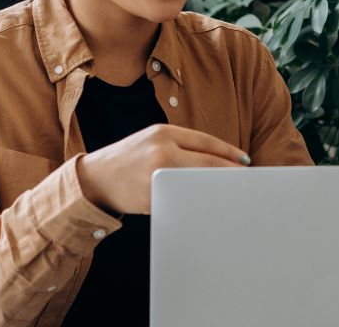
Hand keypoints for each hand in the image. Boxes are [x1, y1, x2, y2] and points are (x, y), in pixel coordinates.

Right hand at [76, 124, 247, 214]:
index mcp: (162, 132)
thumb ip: (180, 146)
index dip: (228, 152)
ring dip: (215, 189)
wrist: (93, 179)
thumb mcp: (151, 140)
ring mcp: (156, 175)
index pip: (205, 141)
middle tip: (245, 179)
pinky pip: (181, 200)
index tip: (245, 160)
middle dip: (229, 172)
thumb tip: (216, 160)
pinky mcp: (152, 198)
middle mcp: (160, 150)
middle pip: (207, 161)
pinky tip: (206, 206)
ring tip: (230, 193)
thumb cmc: (127, 159)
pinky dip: (196, 203)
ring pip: (197, 182)